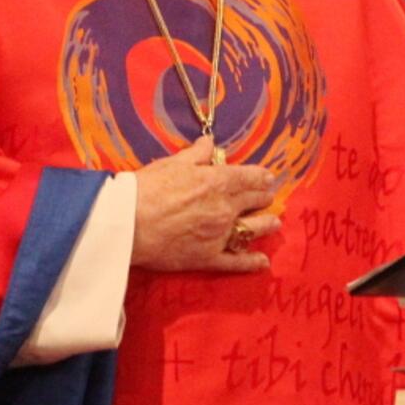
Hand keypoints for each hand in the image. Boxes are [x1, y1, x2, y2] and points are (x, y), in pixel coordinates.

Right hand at [131, 136, 279, 272]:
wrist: (129, 224)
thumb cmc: (149, 188)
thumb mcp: (173, 163)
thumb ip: (196, 154)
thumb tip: (210, 143)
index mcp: (218, 181)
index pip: (249, 177)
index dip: (261, 177)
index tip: (269, 178)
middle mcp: (225, 208)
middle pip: (253, 201)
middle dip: (263, 197)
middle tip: (269, 197)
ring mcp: (219, 235)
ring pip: (252, 229)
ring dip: (266, 224)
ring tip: (275, 222)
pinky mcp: (208, 258)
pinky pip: (235, 261)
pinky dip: (251, 262)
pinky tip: (263, 262)